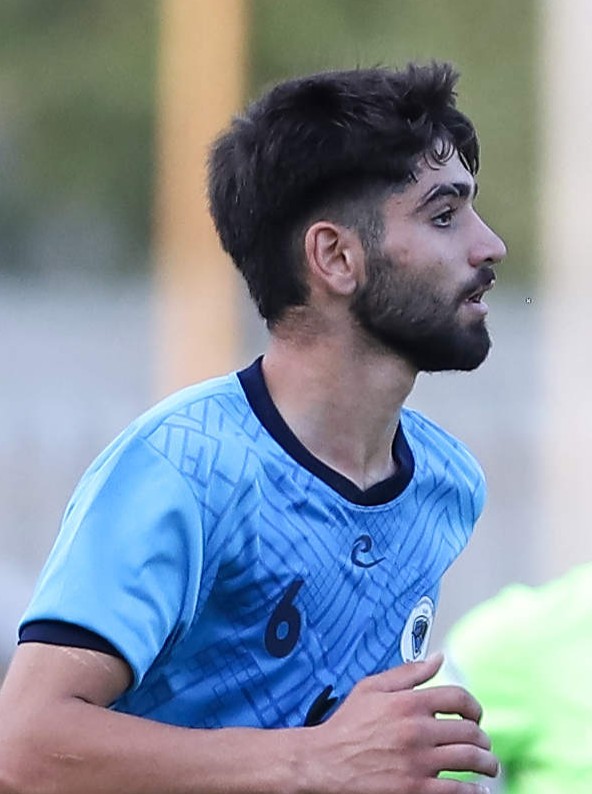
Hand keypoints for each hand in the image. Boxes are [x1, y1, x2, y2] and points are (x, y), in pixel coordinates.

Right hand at [304, 653, 496, 792]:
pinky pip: (458, 791)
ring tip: (488, 766)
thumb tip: (439, 657)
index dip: (474, 707)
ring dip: (487, 764)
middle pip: (470, 732)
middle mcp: (417, 730)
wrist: (324, 763)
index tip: (475, 716)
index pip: (459, 698)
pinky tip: (478, 789)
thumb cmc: (347, 724)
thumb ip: (408, 672)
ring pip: (470, 760)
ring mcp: (418, 762)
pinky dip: (475, 791)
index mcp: (408, 702)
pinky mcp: (414, 790)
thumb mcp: (371, 688)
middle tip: (483, 746)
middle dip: (483, 739)